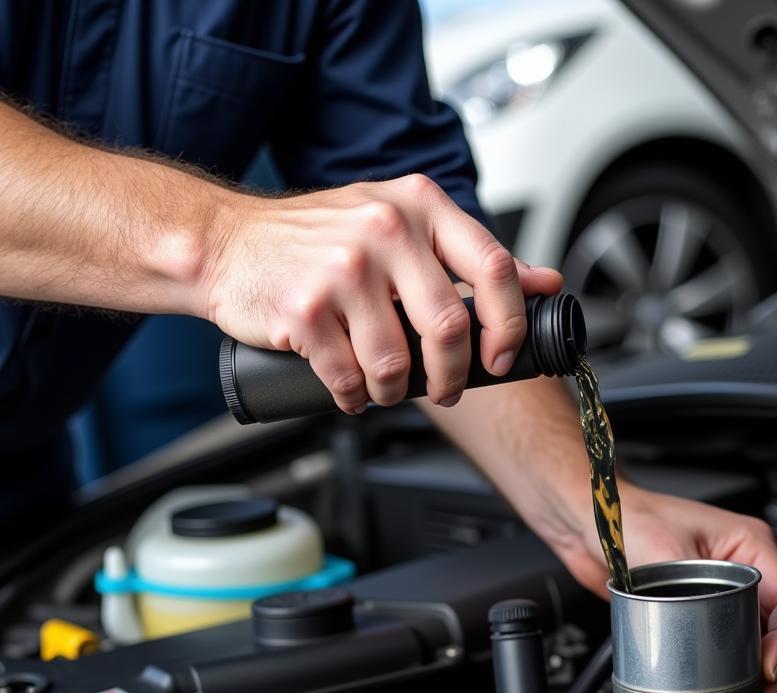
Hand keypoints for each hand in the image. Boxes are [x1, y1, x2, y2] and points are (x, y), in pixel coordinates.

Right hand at [202, 174, 561, 411]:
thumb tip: (544, 282)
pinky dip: (353, 397)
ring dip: (393, 392)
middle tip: (442, 388)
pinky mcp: (304, 307)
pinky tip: (348, 388)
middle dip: (451, 375)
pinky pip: (348, 377)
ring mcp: (342, 267)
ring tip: (381, 386)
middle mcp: (385, 228)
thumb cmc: (318, 240)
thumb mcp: (402, 226)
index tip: (501, 356)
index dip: (508, 325)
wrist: (227, 244)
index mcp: (419, 205)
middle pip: (450, 326)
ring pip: (395, 363)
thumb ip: (469, 256)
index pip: (494, 268)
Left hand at [553, 484, 776, 692]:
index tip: (770, 668)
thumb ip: (686, 586)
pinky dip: (742, 667)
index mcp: (750, 544)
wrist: (593, 520)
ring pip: (764, 638)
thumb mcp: (663, 550)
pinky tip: (738, 687)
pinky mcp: (703, 608)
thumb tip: (704, 630)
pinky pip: (734, 642)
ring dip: (766, 672)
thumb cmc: (627, 517)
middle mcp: (744, 567)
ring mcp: (725, 589)